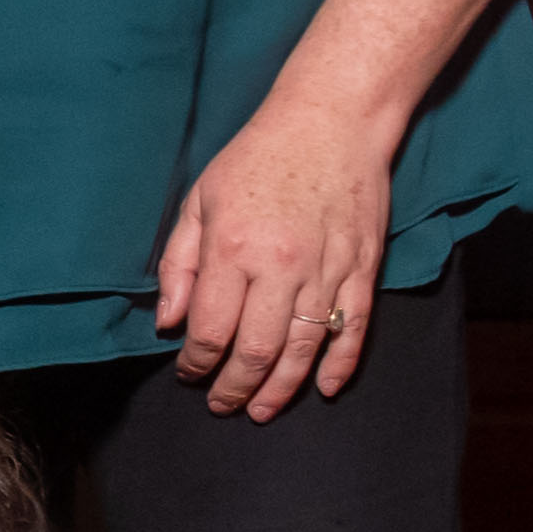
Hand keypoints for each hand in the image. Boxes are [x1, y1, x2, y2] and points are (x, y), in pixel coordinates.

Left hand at [152, 94, 394, 421]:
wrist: (332, 121)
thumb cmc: (256, 159)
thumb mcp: (199, 202)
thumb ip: (179, 266)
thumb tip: (168, 323)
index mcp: (233, 249)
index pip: (210, 330)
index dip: (196, 363)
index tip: (188, 374)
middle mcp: (281, 265)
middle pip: (256, 351)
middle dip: (235, 388)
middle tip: (222, 406)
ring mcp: (328, 269)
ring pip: (304, 349)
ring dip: (282, 388)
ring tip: (262, 410)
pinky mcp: (364, 267)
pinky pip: (353, 328)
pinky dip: (340, 365)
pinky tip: (325, 389)